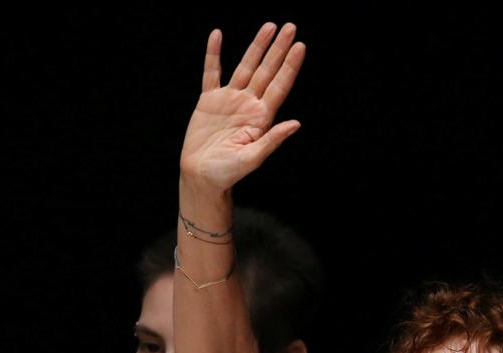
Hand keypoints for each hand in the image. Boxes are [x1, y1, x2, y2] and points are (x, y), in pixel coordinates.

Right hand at [179, 22, 304, 191]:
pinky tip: (217, 36)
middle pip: (267, 70)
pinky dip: (213, 55)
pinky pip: (211, 73)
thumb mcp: (253, 158)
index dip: (290, 66)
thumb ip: (273, 139)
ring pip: (245, 67)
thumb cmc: (228, 172)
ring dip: (256, 47)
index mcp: (261, 117)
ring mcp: (230, 100)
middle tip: (290, 27)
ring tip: (269, 27)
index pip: (280, 86)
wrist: (202, 176)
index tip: (300, 46)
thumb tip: (296, 124)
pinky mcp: (209, 100)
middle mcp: (249, 104)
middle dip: (278, 49)